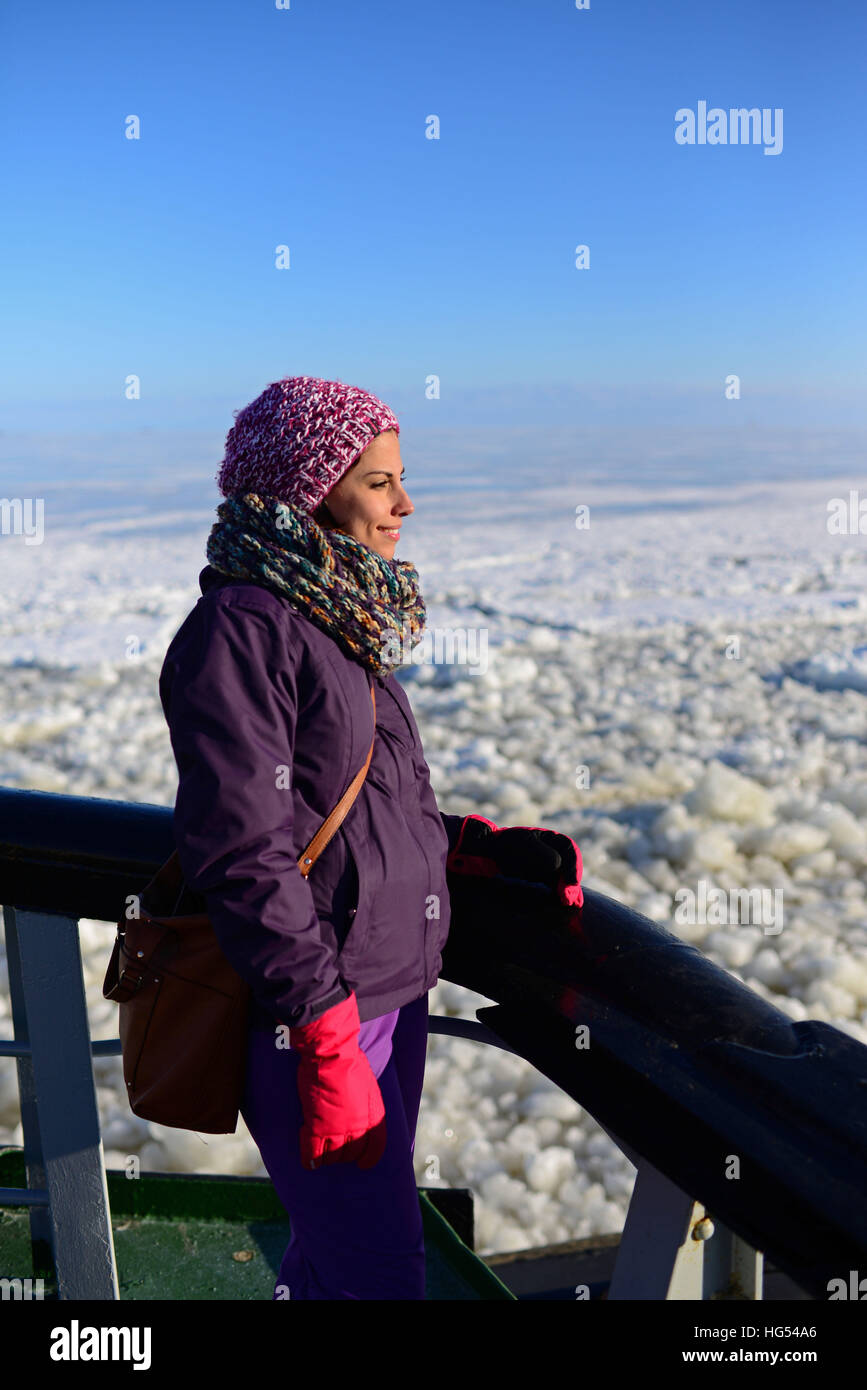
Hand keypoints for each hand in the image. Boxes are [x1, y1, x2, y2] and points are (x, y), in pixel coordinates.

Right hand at [289, 993, 386, 1169]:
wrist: (331, 1056)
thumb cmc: (350, 1062)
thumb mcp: (368, 1084)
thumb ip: (365, 1104)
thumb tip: (359, 1113)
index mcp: (373, 1115)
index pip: (376, 1146)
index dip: (369, 1157)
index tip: (363, 1163)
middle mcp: (357, 1127)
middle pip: (352, 1153)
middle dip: (345, 1155)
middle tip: (336, 1150)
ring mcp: (336, 1130)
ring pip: (333, 1157)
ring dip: (327, 1157)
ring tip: (322, 1152)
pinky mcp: (316, 1128)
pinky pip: (313, 1154)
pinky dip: (310, 1160)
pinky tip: (309, 1162)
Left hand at [446, 814, 582, 907]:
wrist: (485, 853)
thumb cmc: (504, 846)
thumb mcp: (523, 845)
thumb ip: (541, 854)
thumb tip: (557, 866)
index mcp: (551, 838)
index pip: (570, 851)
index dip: (573, 867)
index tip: (570, 884)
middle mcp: (552, 852)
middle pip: (569, 867)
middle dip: (570, 883)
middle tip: (568, 900)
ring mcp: (547, 866)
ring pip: (563, 879)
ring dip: (566, 891)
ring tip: (565, 904)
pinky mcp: (540, 878)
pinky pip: (554, 886)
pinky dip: (557, 894)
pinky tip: (556, 903)